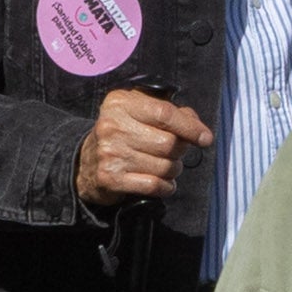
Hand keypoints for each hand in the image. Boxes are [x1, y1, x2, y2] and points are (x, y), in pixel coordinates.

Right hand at [76, 87, 212, 207]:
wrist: (85, 164)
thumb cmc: (123, 134)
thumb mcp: (139, 113)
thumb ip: (170, 112)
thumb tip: (198, 127)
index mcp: (120, 103)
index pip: (165, 113)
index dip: (190, 127)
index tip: (205, 138)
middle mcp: (112, 126)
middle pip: (168, 143)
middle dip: (180, 151)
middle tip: (176, 153)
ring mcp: (110, 153)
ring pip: (164, 166)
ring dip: (173, 170)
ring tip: (165, 167)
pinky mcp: (110, 178)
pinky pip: (154, 185)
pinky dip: (166, 187)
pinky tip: (163, 184)